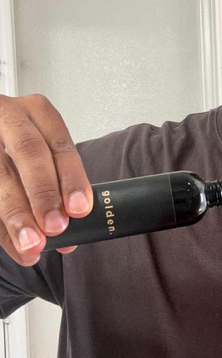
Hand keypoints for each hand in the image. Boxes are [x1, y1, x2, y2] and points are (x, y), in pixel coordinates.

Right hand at [0, 94, 92, 265]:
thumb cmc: (19, 144)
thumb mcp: (42, 147)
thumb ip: (57, 176)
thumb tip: (76, 218)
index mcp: (37, 112)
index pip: (59, 144)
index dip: (71, 178)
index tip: (79, 208)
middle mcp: (9, 117)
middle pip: (28, 153)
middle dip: (43, 194)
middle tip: (55, 227)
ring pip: (0, 177)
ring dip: (17, 216)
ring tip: (32, 245)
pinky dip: (0, 227)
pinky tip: (14, 244)